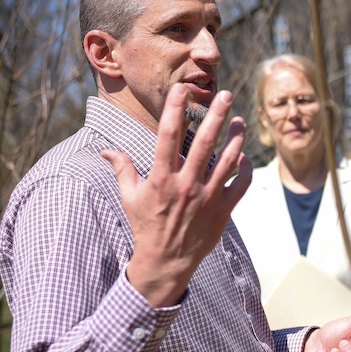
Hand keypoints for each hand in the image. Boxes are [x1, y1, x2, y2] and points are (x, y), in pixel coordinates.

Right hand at [101, 85, 252, 307]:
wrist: (165, 262)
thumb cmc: (145, 226)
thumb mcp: (129, 197)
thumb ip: (122, 169)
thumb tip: (105, 150)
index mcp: (161, 179)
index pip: (168, 137)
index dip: (175, 110)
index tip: (182, 89)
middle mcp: (186, 185)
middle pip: (205, 143)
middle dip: (216, 116)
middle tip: (226, 94)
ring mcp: (207, 198)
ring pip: (228, 161)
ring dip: (236, 138)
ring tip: (239, 120)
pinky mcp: (223, 211)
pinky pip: (240, 185)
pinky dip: (245, 169)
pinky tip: (244, 157)